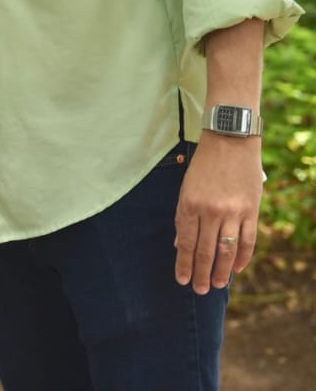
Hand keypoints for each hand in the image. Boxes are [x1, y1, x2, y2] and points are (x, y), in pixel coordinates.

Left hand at [174, 135, 262, 293]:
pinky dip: (242, 257)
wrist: (229, 142)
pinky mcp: (251, 210)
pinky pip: (248, 240)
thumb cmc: (203, 165)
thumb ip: (184, 216)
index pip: (186, 243)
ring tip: (217, 285)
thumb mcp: (186, 188)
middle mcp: (210, 211)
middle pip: (206, 251)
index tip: (182, 280)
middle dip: (201, 273)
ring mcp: (233, 212)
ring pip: (227, 250)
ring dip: (221, 271)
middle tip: (200, 290)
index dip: (184, 264)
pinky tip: (236, 269)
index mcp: (189, 204)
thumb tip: (181, 243)